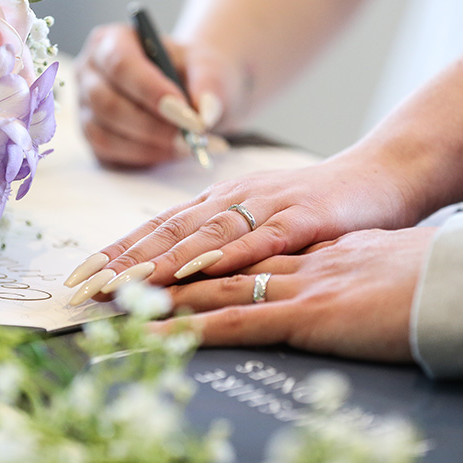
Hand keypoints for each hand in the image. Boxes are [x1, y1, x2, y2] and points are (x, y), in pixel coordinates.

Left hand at [63, 147, 421, 297]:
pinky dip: (226, 254)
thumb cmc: (321, 206)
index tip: (78, 279)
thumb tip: (176, 273)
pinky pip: (260, 237)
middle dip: (122, 261)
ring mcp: (268, 205)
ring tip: (123, 284)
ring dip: (160, 260)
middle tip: (83, 288)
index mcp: (222, 202)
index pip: (158, 228)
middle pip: (169, 231)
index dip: (116, 253)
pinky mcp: (304, 216)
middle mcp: (235, 199)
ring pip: (204, 235)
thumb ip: (225, 243)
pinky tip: (197, 269)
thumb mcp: (264, 223)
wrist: (384, 174)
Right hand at [76, 23, 238, 166]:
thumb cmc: (188, 71)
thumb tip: (204, 114)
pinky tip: (170, 152)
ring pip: (105, 134)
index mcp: (111, 41)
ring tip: (186, 146)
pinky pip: (109, 154)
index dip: (151, 91)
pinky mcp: (92, 136)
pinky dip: (143, 157)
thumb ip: (209, 83)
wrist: (186, 90)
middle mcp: (89, 73)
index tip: (185, 112)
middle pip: (107, 103)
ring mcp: (86, 107)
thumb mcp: (206, 66)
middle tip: (190, 138)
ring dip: (149, 146)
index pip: (121, 64)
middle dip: (152, 126)